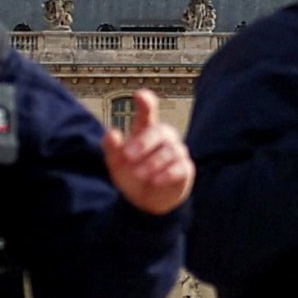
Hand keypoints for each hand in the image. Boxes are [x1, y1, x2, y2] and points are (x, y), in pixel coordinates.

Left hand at [105, 87, 194, 213]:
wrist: (145, 201)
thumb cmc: (132, 175)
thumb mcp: (116, 162)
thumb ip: (112, 148)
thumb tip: (112, 134)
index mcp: (145, 131)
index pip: (148, 112)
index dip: (146, 102)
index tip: (140, 95)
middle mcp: (163, 138)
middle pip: (160, 130)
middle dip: (143, 142)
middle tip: (129, 156)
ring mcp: (176, 152)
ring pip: (171, 150)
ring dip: (153, 162)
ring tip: (139, 174)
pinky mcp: (185, 169)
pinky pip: (180, 167)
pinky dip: (166, 174)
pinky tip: (155, 181)